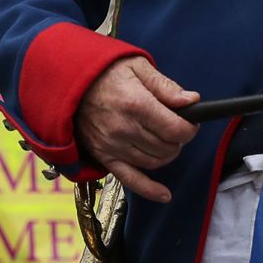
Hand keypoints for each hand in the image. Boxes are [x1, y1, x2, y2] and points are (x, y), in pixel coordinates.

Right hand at [74, 57, 199, 204]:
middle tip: (175, 127)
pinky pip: (130, 179)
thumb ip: (166, 86)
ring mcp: (112, 145)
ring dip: (166, 154)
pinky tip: (165, 195)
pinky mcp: (104, 156)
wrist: (70, 82)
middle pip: (167, 148)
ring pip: (154, 162)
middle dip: (178, 139)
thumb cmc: (105, 72)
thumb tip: (192, 101)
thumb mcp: (138, 66)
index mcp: (136, 105)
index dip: (189, 128)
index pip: (176, 130)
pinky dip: (149, 190)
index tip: (190, 122)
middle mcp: (124, 129)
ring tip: (163, 140)